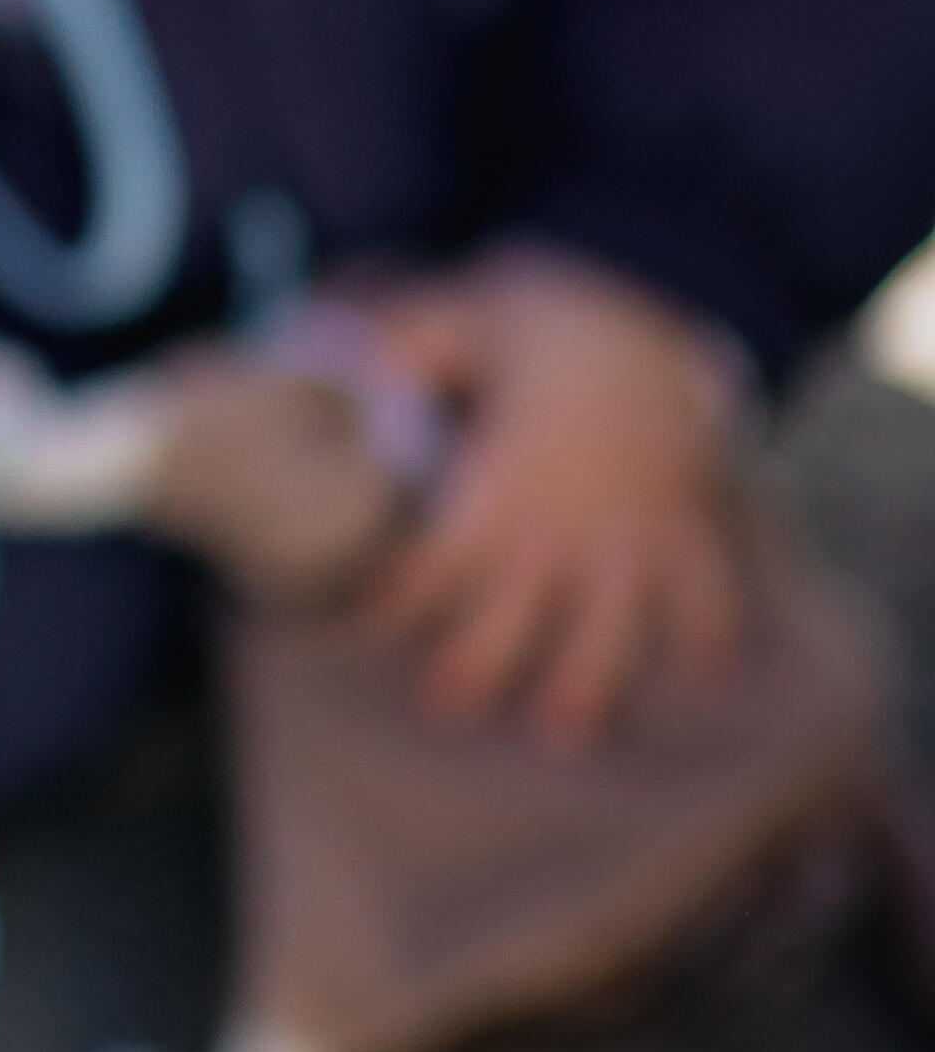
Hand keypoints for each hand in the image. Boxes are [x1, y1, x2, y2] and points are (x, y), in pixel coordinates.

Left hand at [344, 249, 748, 747]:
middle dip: (471, 678)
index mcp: (500, 485)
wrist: (654, 317)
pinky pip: (711, 607)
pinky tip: (699, 681)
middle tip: (443, 703)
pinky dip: (709, 647)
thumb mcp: (463, 323)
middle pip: (508, 635)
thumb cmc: (541, 335)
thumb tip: (341, 369)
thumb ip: (399, 349)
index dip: (389, 608)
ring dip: (584, 694)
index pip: (430, 572)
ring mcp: (632, 542)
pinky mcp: (687, 541)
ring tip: (559, 735)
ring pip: (609, 646)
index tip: (359, 627)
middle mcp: (564, 528)